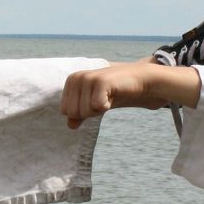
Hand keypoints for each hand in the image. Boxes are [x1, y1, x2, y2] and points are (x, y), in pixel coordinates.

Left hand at [59, 61, 200, 128]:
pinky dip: (107, 106)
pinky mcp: (101, 82)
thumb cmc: (114, 92)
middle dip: (90, 112)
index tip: (95, 100)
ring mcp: (87, 78)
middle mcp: (76, 78)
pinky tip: (113, 95)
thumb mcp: (93, 104)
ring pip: (85, 111)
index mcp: (71, 81)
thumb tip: (70, 126)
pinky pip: (97, 107)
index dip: (83, 112)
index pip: (65, 111)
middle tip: (103, 99)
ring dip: (99, 109)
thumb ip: (80, 114)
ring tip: (108, 96)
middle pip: (73, 113)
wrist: (138, 80)